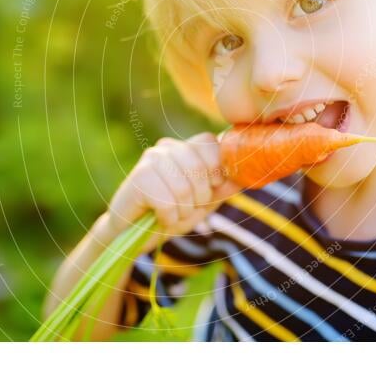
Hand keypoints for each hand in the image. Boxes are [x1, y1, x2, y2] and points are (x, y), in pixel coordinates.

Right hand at [106, 132, 240, 252]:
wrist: (131, 233)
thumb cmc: (169, 214)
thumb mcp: (203, 202)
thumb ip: (223, 187)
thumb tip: (244, 176)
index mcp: (184, 147)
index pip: (210, 142)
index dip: (216, 170)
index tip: (210, 189)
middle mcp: (167, 147)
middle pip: (200, 167)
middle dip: (199, 197)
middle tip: (186, 208)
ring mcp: (150, 160)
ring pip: (184, 188)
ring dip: (182, 211)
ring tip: (171, 214)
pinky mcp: (138, 178)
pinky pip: (167, 202)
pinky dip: (167, 218)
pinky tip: (159, 218)